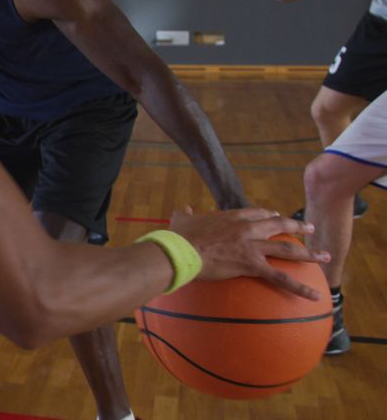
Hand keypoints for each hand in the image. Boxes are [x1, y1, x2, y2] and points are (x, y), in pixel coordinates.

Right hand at [169, 206, 329, 300]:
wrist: (181, 250)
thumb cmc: (179, 237)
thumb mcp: (182, 220)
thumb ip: (185, 214)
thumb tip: (182, 209)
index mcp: (232, 217)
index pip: (258, 213)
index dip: (270, 215)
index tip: (277, 216)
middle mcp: (247, 229)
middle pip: (278, 225)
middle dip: (297, 226)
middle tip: (309, 228)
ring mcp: (251, 246)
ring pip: (287, 248)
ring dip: (309, 253)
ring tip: (325, 257)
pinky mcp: (252, 264)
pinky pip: (280, 277)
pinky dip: (299, 287)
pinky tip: (314, 296)